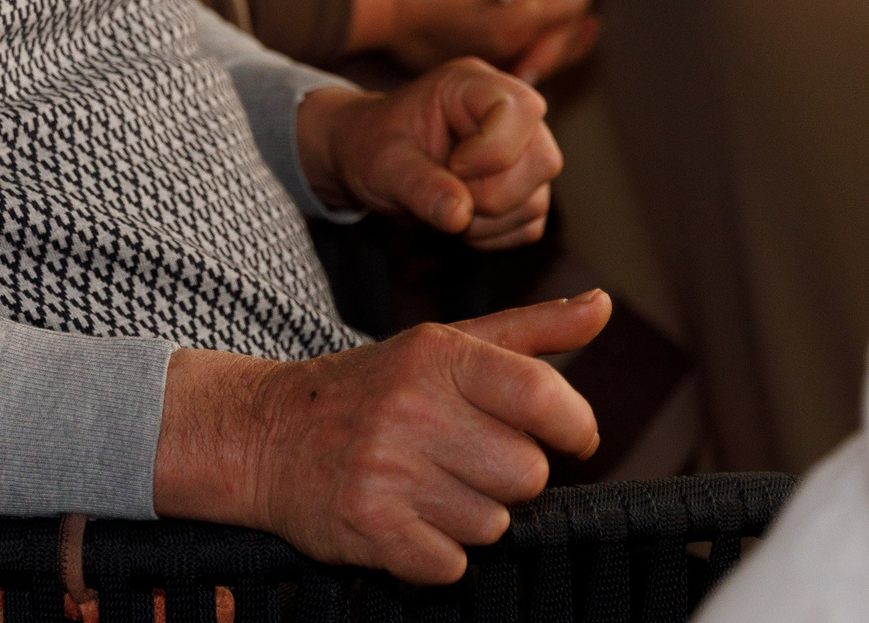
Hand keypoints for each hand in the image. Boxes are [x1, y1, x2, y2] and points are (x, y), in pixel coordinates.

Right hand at [154, 293, 612, 583]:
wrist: (266, 434)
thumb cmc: (372, 389)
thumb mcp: (446, 344)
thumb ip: (532, 329)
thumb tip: (603, 305)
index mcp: (438, 354)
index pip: (545, 396)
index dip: (574, 426)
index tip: (570, 437)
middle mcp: (412, 406)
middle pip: (528, 474)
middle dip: (506, 475)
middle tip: (463, 458)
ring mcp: (388, 468)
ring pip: (493, 524)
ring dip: (469, 516)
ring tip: (426, 486)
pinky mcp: (369, 526)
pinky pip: (451, 564)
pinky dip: (435, 553)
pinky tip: (406, 518)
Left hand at [295, 60, 561, 248]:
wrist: (369, 160)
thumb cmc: (373, 146)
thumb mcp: (383, 162)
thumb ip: (419, 185)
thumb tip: (458, 216)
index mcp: (473, 86)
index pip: (522, 108)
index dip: (493, 150)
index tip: (450, 165)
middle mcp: (509, 114)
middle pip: (542, 160)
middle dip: (489, 195)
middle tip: (442, 191)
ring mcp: (523, 152)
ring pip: (537, 200)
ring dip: (485, 220)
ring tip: (444, 203)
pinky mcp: (525, 190)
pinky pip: (529, 224)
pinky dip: (492, 235)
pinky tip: (460, 218)